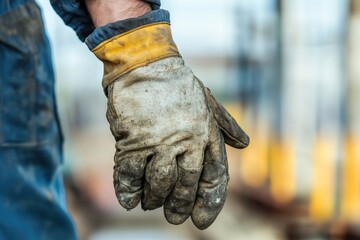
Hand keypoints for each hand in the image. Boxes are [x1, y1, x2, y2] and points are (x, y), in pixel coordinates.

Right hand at [106, 56, 248, 228]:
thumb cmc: (177, 86)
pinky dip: (129, 192)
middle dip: (180, 207)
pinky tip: (130, 201)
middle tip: (174, 218)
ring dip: (155, 199)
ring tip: (151, 204)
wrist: (146, 65)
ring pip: (159, 184)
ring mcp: (159, 141)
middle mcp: (186, 141)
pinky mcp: (132, 140)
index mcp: (206, 133)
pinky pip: (130, 176)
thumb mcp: (209, 103)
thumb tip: (245, 144)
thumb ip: (226, 125)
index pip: (215, 176)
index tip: (201, 221)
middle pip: (186, 186)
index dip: (210, 202)